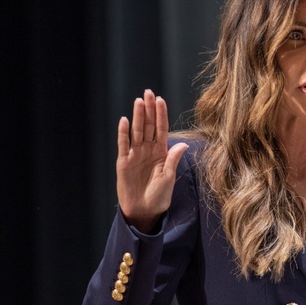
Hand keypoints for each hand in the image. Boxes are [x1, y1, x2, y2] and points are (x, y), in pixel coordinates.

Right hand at [115, 89, 187, 232]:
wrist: (144, 211)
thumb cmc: (159, 196)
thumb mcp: (169, 177)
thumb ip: (173, 160)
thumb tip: (182, 144)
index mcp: (161, 152)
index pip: (161, 129)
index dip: (161, 115)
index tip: (161, 100)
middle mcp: (147, 150)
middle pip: (147, 126)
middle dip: (148, 109)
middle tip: (148, 92)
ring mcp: (135, 155)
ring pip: (136, 131)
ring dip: (137, 116)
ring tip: (138, 101)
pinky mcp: (123, 162)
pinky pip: (123, 145)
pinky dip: (123, 133)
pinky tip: (124, 121)